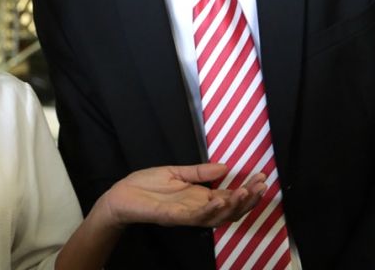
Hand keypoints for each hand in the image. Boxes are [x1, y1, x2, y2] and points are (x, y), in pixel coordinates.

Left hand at [100, 163, 265, 228]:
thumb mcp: (176, 173)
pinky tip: (219, 199)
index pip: (230, 196)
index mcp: (200, 198)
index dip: (247, 189)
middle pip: (230, 209)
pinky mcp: (174, 217)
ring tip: (245, 192)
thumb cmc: (146, 184)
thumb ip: (200, 172)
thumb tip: (225, 166)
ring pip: (218, 216)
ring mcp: (187, 214)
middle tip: (262, 186)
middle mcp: (198, 209)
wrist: (122, 195)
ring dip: (233, 206)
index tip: (263, 177)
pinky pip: (196, 217)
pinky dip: (209, 210)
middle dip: (248, 199)